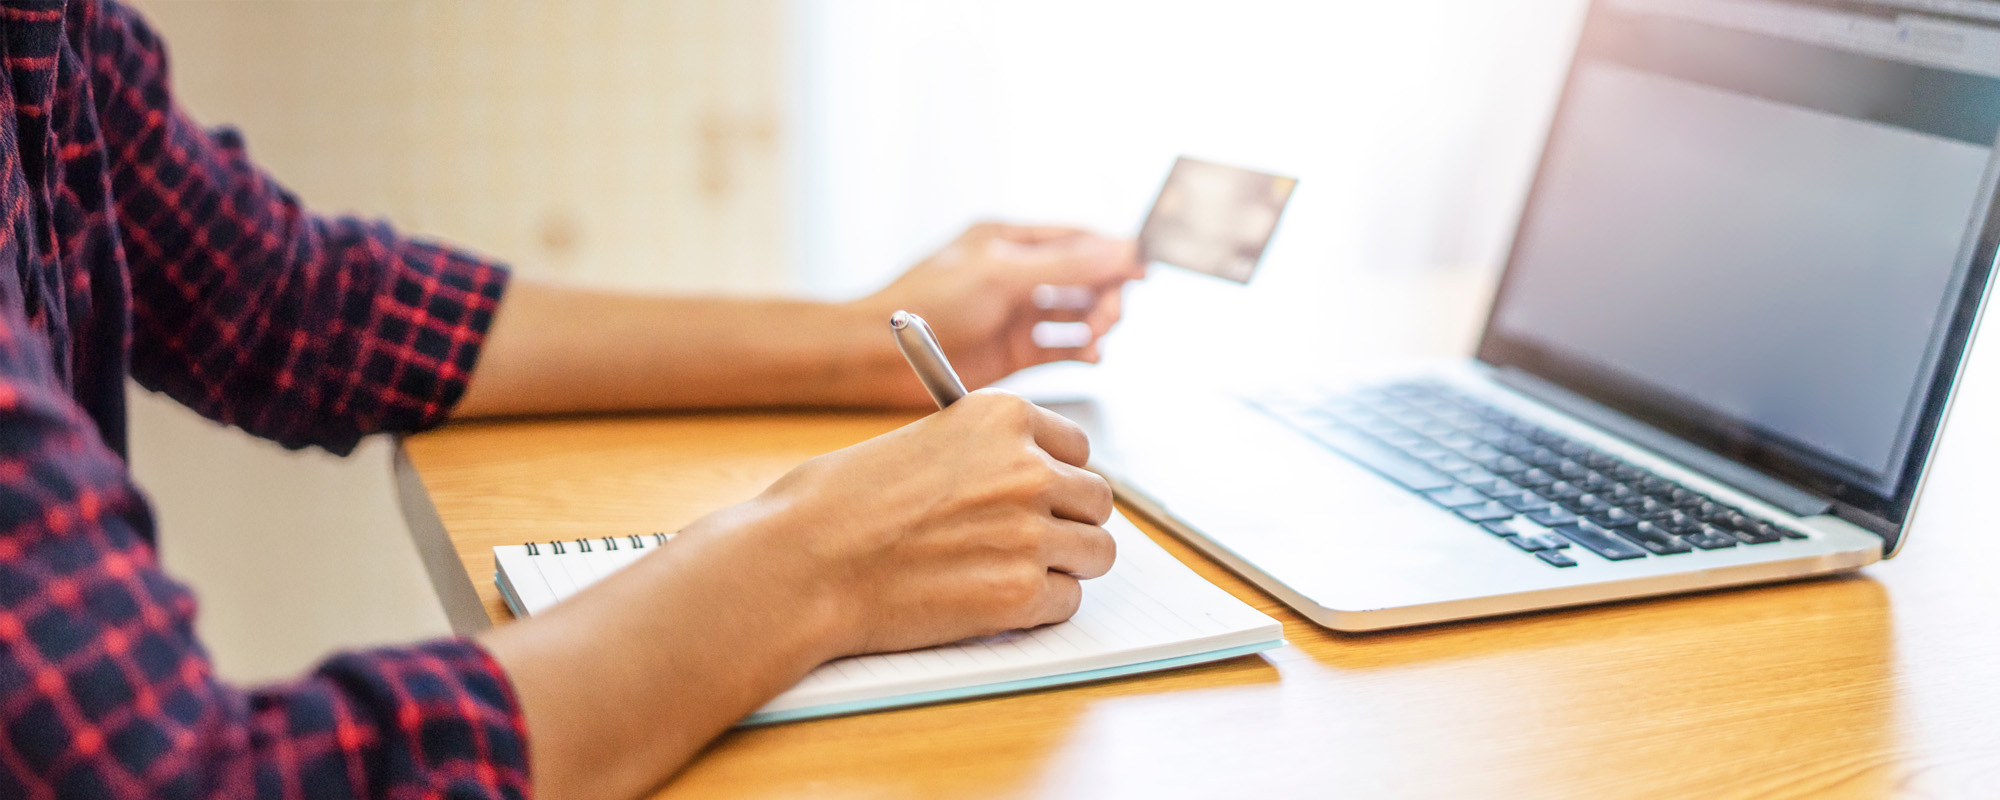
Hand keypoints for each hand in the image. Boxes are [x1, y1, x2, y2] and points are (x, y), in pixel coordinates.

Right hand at [697, 390, 1118, 655]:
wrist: (802, 562)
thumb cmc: (838, 504)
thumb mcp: (918, 442)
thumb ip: (980, 454)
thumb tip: (1027, 480)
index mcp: (1002, 417)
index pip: (1077, 448)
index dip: (1057, 475)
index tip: (1040, 493)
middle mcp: (1028, 468)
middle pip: (1096, 501)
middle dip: (1069, 522)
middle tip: (1029, 541)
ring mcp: (1029, 533)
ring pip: (1095, 554)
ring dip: (1063, 566)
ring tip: (1010, 573)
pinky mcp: (1020, 594)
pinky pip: (1066, 602)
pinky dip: (1038, 608)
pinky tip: (990, 600)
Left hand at [853, 223, 1144, 398]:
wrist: (878, 355)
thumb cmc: (929, 303)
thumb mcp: (1002, 274)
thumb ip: (1066, 263)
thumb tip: (1124, 249)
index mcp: (1008, 240)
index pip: (1075, 239)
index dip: (1112, 254)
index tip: (1142, 271)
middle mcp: (1014, 274)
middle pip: (1081, 277)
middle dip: (1103, 293)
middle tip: (1110, 315)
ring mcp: (1013, 314)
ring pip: (1073, 313)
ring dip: (1094, 322)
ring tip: (1097, 336)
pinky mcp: (1010, 352)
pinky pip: (1058, 348)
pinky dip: (1079, 350)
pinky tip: (1091, 354)